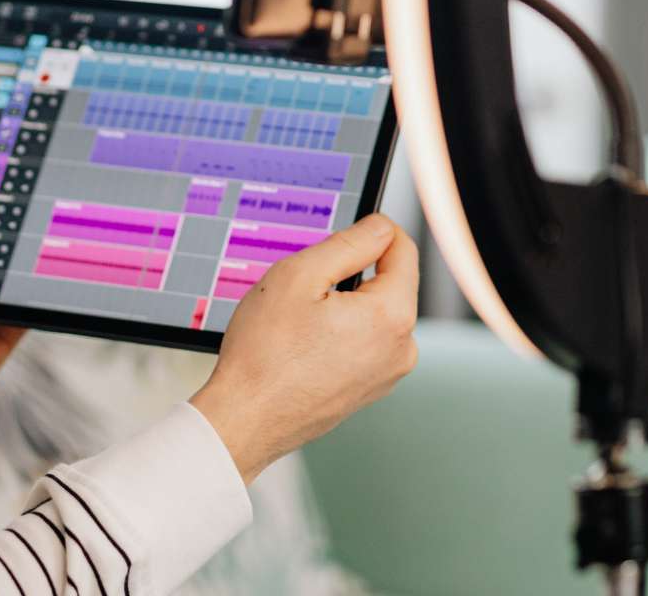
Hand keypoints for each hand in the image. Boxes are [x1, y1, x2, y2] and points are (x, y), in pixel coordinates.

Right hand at [189, 214, 419, 483]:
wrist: (245, 419)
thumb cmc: (264, 354)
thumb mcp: (300, 275)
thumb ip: (350, 243)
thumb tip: (380, 227)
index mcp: (391, 316)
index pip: (402, 248)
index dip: (373, 229)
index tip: (344, 231)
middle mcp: (401, 349)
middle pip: (390, 282)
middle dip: (354, 273)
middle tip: (306, 284)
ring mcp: (387, 374)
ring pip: (376, 313)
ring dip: (347, 304)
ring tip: (301, 319)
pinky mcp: (370, 389)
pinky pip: (365, 343)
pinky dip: (342, 333)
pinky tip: (304, 343)